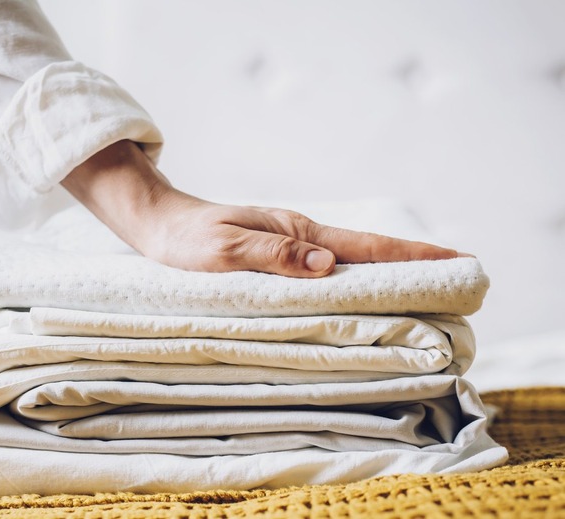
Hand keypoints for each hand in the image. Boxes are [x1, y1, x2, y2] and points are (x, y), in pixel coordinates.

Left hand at [62, 140, 460, 277]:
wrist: (160, 226)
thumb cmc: (187, 239)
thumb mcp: (226, 249)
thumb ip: (274, 255)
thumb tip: (327, 264)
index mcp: (296, 233)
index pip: (364, 246)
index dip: (411, 254)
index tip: (455, 257)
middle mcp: (300, 238)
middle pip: (368, 251)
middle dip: (413, 262)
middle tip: (459, 273)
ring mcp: (292, 245)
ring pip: (350, 260)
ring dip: (388, 270)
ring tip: (425, 285)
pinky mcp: (279, 257)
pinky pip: (326, 270)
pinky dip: (355, 277)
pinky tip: (364, 288)